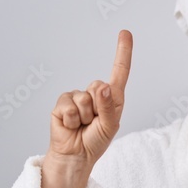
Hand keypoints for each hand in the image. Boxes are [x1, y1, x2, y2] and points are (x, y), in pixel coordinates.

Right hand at [47, 30, 132, 167]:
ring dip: (85, 116)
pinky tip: (70, 125)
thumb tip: (103, 87)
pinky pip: (69, 106)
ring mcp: (77, 97)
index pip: (119, 71)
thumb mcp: (110, 126)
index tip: (125, 32)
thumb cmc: (96, 140)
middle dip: (99, 107)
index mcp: (113, 97)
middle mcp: (95, 94)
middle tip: (94, 122)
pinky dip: (71, 119)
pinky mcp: (62, 103)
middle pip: (100, 86)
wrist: (75, 155)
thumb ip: (109, 106)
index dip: (123, 51)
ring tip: (82, 125)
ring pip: (84, 98)